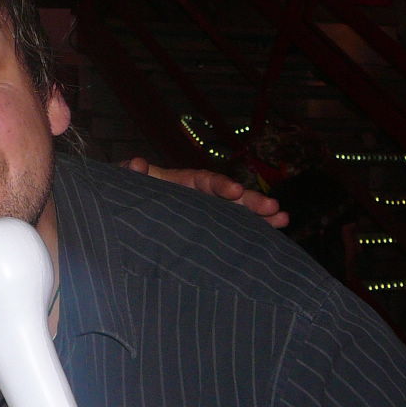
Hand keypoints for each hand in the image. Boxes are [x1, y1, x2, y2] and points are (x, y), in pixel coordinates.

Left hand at [121, 157, 289, 228]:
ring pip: (236, 215)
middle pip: (229, 198)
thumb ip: (129, 173)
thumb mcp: (123, 182)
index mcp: (181, 183)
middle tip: (275, 209)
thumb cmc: (126, 193)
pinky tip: (270, 242)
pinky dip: (248, 236)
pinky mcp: (204, 234)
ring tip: (284, 220)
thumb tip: (138, 164)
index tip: (235, 192)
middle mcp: (198, 198)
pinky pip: (229, 234)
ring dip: (260, 217)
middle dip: (251, 202)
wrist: (122, 214)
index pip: (204, 181)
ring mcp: (204, 216)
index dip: (220, 186)